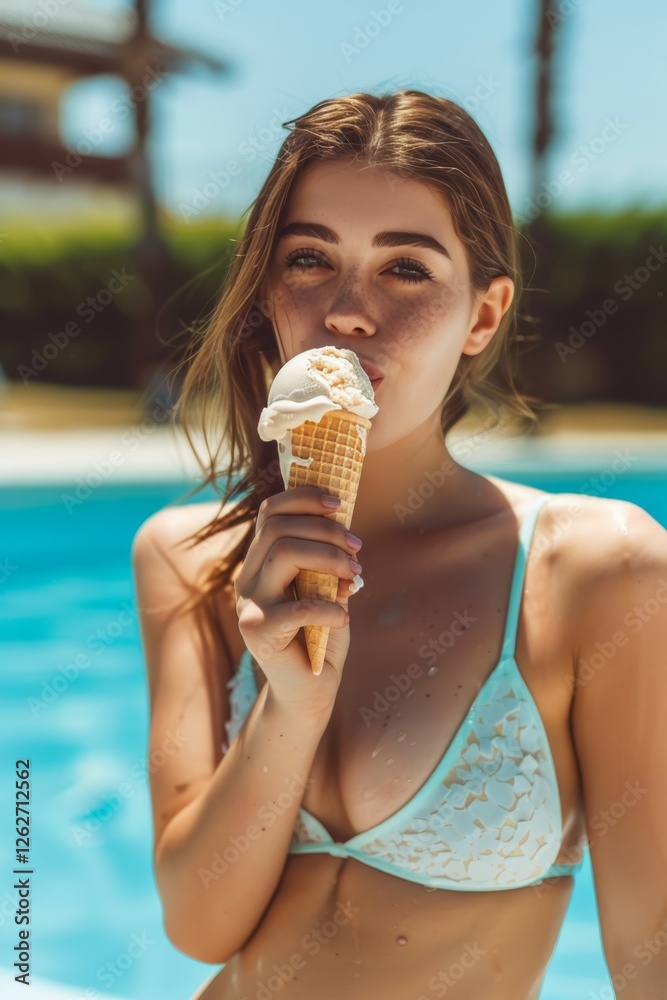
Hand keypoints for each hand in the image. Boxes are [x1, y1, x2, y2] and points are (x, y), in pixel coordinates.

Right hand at [234, 486, 362, 717]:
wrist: (309, 690)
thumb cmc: (320, 636)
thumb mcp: (326, 589)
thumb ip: (326, 561)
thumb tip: (346, 531)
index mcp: (260, 562)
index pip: (270, 512)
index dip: (304, 499)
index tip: (339, 503)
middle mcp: (248, 578)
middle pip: (279, 528)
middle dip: (326, 531)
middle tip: (357, 549)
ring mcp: (249, 604)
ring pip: (285, 554)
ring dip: (330, 559)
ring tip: (356, 577)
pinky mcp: (259, 632)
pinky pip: (300, 606)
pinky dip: (330, 607)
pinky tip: (343, 618)